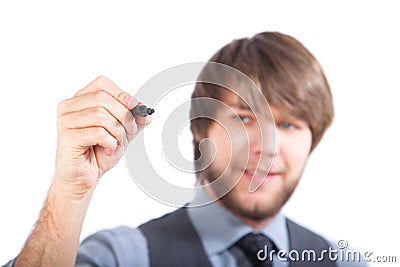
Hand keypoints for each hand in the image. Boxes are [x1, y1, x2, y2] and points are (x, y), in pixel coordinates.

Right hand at [54, 76, 151, 198]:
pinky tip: (107, 149)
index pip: (102, 84)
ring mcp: (65, 121)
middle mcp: (68, 107)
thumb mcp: (121, 132)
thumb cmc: (97, 153)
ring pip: (100, 115)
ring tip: (116, 143)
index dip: (121, 94)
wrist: (84, 177)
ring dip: (117, 131)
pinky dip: (110, 142)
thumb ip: (134, 120)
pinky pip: (97, 132)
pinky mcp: (67, 137)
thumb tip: (147, 111)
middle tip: (129, 131)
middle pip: (103, 98)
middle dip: (123, 115)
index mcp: (79, 100)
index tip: (135, 108)